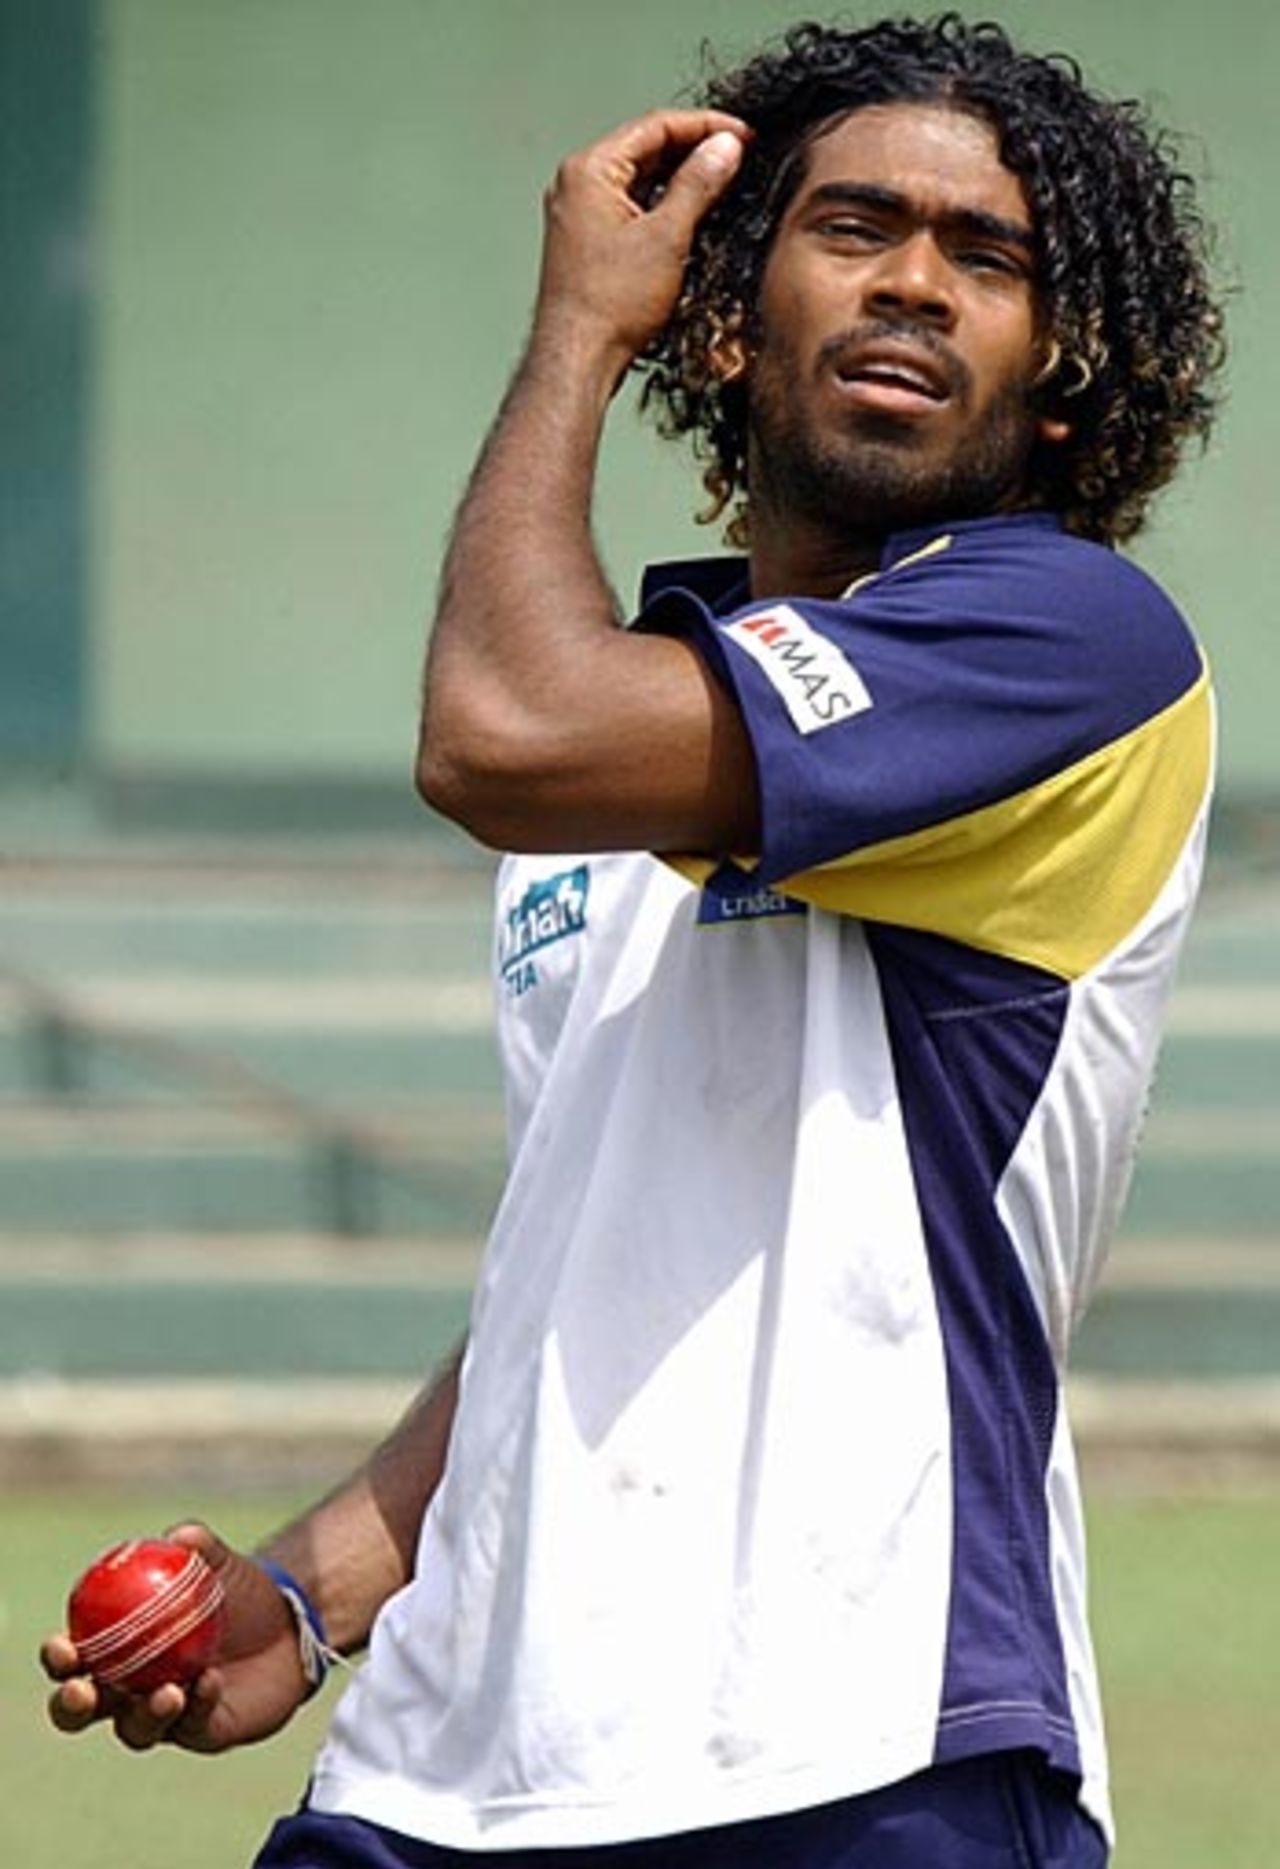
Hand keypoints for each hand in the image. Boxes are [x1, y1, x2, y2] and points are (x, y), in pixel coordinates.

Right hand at [41, 1522, 314, 1754]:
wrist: (289, 1623)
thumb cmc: (236, 1588)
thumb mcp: (218, 1562)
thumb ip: (199, 1546)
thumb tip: (181, 1537)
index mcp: (115, 1647)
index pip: (73, 1657)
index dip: (58, 1657)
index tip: (61, 1646)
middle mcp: (128, 1689)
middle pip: (83, 1710)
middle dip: (71, 1706)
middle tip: (83, 1691)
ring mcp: (163, 1716)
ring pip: (135, 1730)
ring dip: (143, 1715)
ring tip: (167, 1692)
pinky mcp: (201, 1732)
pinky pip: (191, 1726)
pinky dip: (196, 1705)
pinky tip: (210, 1682)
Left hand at [533, 108, 747, 380]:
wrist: (578, 358)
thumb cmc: (610, 304)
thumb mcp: (666, 237)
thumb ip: (698, 184)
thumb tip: (724, 147)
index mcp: (590, 170)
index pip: (655, 126)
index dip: (705, 127)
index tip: (743, 135)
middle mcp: (578, 185)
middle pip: (646, 149)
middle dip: (694, 151)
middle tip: (738, 158)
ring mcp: (580, 214)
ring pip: (640, 180)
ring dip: (681, 180)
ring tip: (723, 185)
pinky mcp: (588, 241)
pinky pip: (630, 208)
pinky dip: (662, 206)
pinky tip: (691, 217)